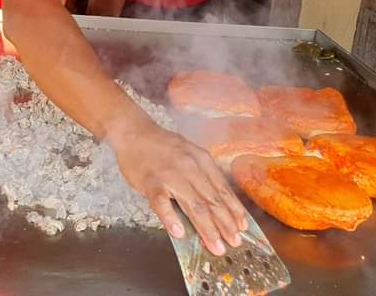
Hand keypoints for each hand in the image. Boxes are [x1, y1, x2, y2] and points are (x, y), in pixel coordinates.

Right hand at [108, 119, 246, 254]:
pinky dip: (171, 219)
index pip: (223, 189)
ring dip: (207, 228)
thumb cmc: (161, 146)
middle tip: (234, 243)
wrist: (133, 131)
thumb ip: (201, 175)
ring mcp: (170, 175)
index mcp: (202, 159)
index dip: (234, 211)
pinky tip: (179, 233)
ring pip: (194, 205)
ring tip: (215, 245)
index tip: (242, 228)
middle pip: (212, 200)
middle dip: (226, 225)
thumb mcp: (189, 153)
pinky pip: (162, 204)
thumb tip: (216, 206)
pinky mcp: (151, 182)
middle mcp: (190, 167)